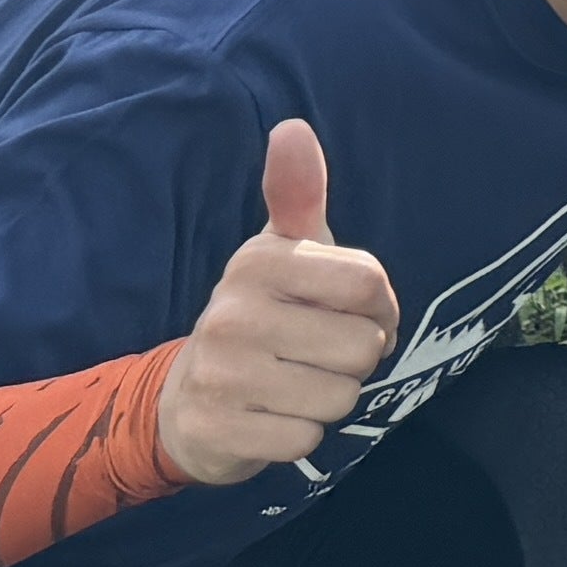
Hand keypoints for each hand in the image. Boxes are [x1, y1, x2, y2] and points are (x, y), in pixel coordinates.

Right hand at [160, 119, 402, 488]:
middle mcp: (232, 313)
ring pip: (340, 397)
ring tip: (293, 383)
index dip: (380, 310)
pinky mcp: (217, 430)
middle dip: (354, 359)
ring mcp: (221, 374)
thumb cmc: (260, 316)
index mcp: (259, 263)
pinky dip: (300, 434)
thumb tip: (293, 127)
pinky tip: (272, 416)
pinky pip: (306, 439)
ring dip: (329, 398)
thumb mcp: (281, 252)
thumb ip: (297, 194)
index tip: (352, 315)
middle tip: (316, 354)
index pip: (372, 287)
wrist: (187, 399)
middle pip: (363, 347)